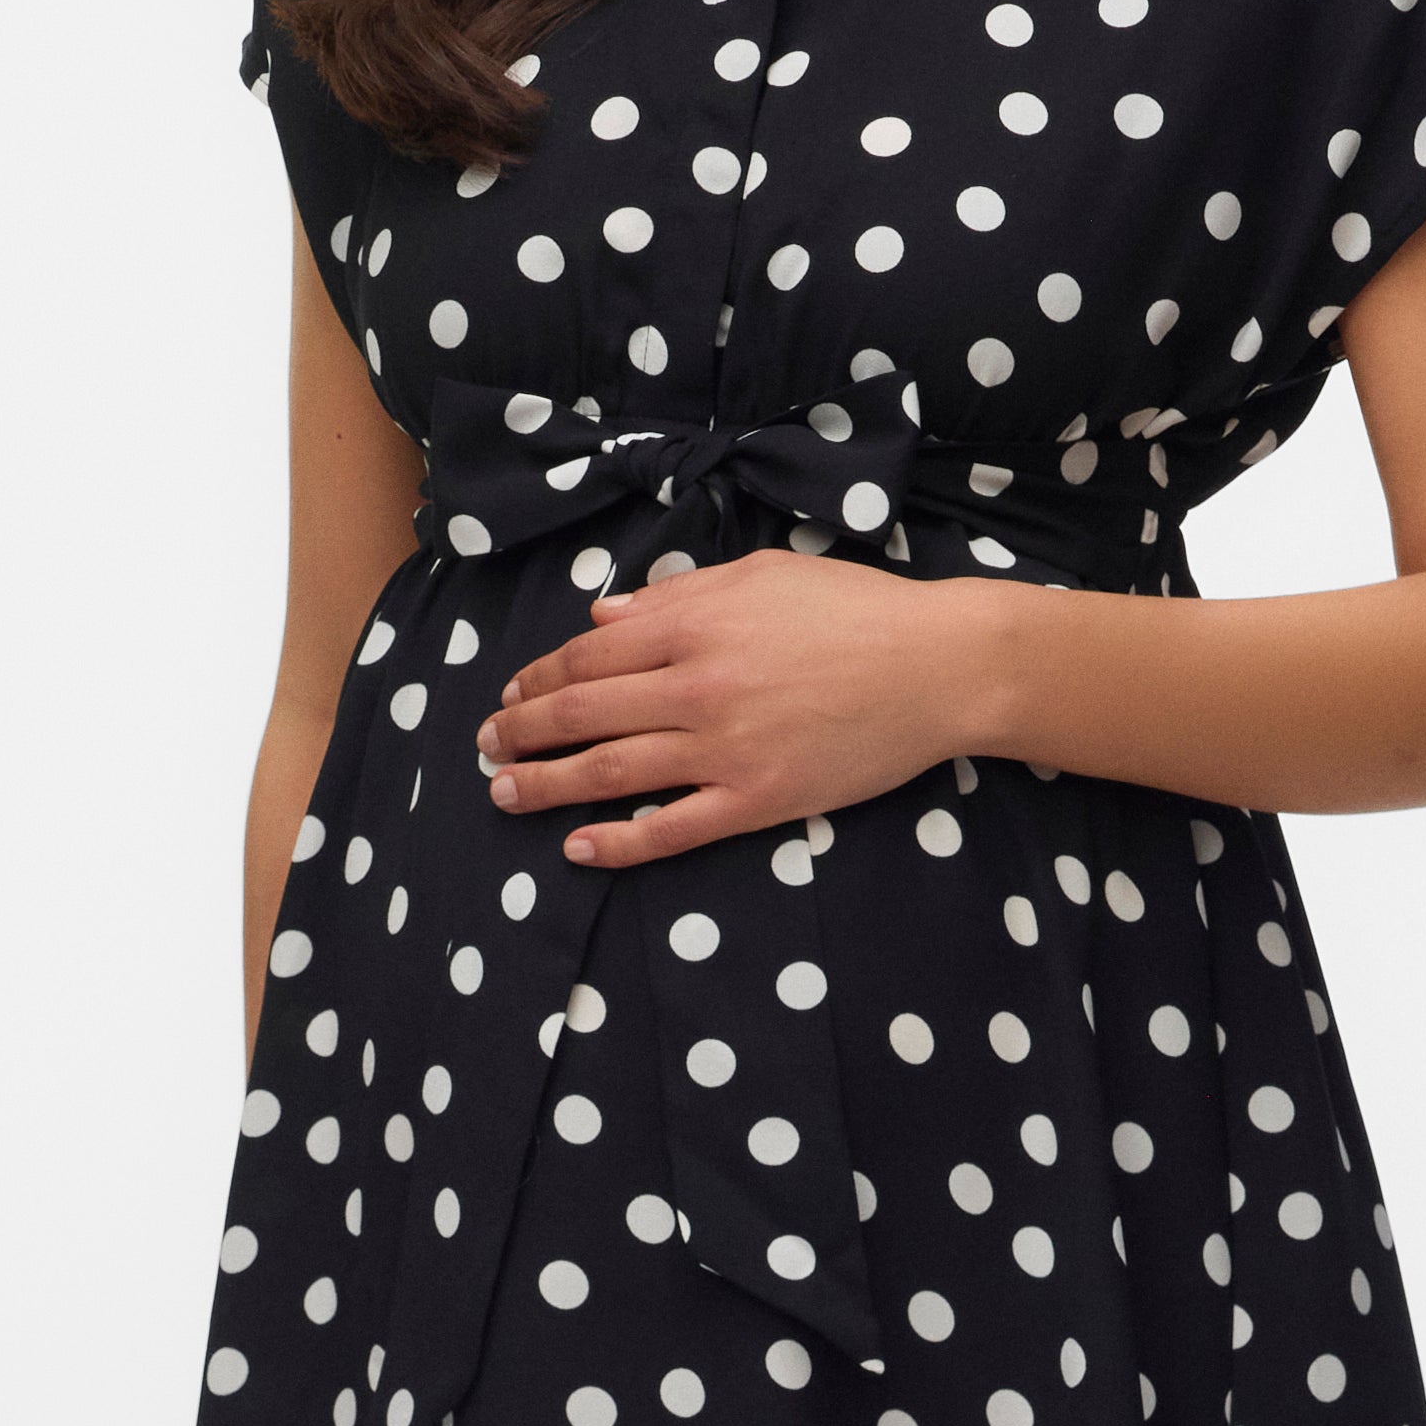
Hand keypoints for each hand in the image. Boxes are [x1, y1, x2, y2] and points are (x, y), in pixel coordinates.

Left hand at [479, 546, 1006, 866]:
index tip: (512, 694)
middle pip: (583, 713)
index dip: (540, 678)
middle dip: (522, 732)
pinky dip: (619, 843)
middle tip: (487, 747)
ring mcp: (726, 750)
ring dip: (546, 785)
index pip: (590, 655)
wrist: (938, 667)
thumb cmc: (855, 609)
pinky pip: (673, 830)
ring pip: (611, 772)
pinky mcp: (758, 801)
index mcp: (695, 625)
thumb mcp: (760, 576)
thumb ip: (675, 596)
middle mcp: (698, 687)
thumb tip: (604, 615)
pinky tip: (578, 848)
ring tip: (504, 794)